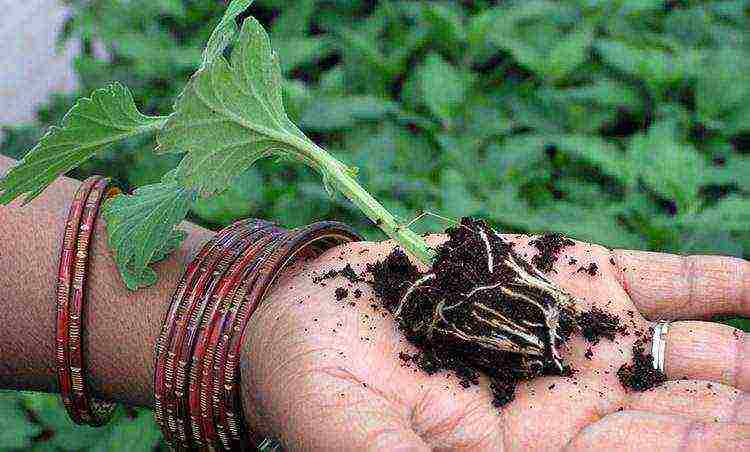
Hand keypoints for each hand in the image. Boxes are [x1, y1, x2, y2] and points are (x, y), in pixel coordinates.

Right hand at [239, 235, 748, 450]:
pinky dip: (705, 283)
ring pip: (667, 353)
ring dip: (729, 360)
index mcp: (512, 449)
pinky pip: (647, 282)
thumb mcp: (347, 433)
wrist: (301, 312)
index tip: (730, 437)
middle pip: (655, 413)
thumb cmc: (311, 383)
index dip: (668, 449)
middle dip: (720, 415)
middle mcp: (553, 398)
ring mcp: (563, 332)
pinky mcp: (559, 274)